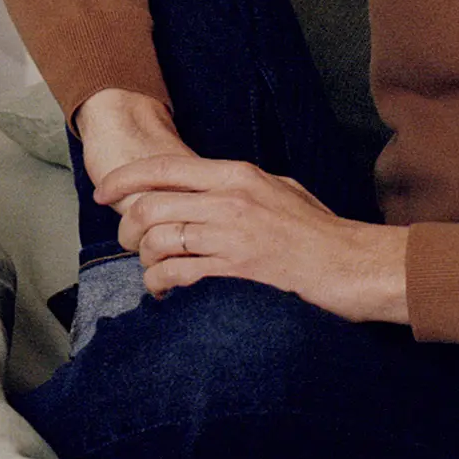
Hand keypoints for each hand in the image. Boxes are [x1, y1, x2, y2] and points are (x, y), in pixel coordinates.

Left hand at [74, 89, 409, 322]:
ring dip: (146, 261)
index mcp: (239, 176)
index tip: (105, 193)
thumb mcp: (282, 190)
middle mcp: (229, 201)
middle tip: (132, 245)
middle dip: (129, 229)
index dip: (124, 179)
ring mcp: (229, 238)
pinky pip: (174, 275)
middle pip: (150, 207)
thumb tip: (209, 187)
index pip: (164, 168)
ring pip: (156, 242)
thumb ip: (242, 186)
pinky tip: (168, 290)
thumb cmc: (322, 233)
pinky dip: (160, 284)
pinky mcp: (233, 273)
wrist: (353, 267)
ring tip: (156, 273)